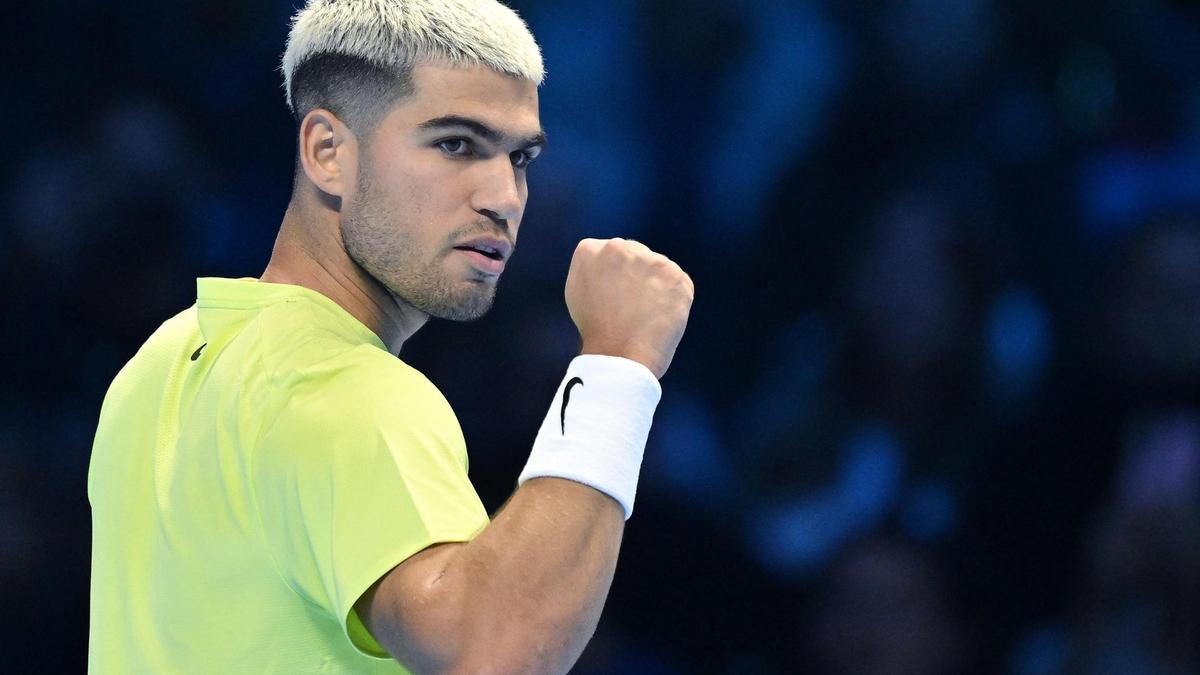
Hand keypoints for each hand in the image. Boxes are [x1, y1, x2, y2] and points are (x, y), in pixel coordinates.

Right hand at [564, 238, 693, 378]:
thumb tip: (611, 261)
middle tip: (630, 309)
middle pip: (636, 255)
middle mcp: (617, 247)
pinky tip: (660, 317)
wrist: (618, 356)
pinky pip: (679, 284)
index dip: (616, 278)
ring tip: (644, 316)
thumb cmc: (596, 331)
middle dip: (637, 277)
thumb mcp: (578, 292)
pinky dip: (674, 300)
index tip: (614, 299)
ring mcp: (648, 259)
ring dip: (656, 287)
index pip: (612, 253)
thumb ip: (593, 268)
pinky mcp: (674, 274)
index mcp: (589, 249)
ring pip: (658, 268)